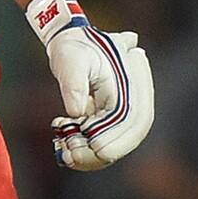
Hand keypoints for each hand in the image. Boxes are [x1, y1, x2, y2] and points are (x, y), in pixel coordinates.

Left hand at [26, 0, 153, 170]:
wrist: (70, 42)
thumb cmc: (72, 49)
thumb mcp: (70, 59)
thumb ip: (74, 84)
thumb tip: (76, 112)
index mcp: (131, 84)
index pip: (134, 120)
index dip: (116, 138)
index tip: (93, 147)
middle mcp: (134, 100)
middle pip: (127, 137)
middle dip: (100, 153)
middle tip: (71, 156)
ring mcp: (123, 112)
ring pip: (114, 144)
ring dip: (91, 155)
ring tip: (63, 150)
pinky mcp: (110, 119)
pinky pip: (103, 141)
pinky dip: (86, 149)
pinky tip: (64, 145)